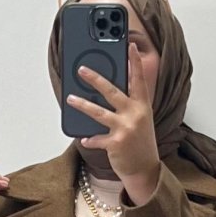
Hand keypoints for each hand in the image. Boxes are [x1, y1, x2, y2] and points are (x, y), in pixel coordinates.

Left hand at [65, 42, 159, 193]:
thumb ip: (129, 104)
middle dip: (95, 79)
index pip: (139, 80)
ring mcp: (125, 129)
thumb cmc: (140, 143)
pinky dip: (89, 138)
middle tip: (81, 69)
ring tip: (70, 98)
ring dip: (82, 104)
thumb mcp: (140, 119)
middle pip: (112, 91)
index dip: (135, 62)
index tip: (130, 46)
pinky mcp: (115, 143)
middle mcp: (135, 115)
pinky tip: (84, 138)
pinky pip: (96, 138)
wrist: (145, 169)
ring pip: (99, 112)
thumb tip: (108, 89)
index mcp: (142, 106)